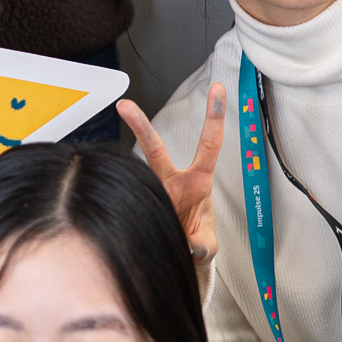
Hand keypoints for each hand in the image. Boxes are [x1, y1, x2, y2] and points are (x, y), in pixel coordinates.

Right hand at [119, 81, 226, 272]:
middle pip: (154, 149)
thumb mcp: (206, 247)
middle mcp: (173, 181)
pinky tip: (141, 237)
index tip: (217, 88)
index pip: (209, 144)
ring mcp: (155, 191)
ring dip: (138, 203)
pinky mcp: (140, 201)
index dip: (214, 116)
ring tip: (162, 230)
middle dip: (140, 125)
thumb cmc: (197, 239)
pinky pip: (132, 205)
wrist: (181, 253)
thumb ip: (203, 246)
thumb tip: (194, 246)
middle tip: (124, 105)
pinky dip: (135, 222)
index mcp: (198, 182)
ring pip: (138, 182)